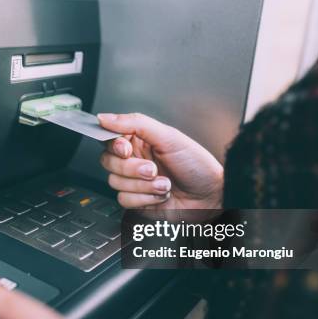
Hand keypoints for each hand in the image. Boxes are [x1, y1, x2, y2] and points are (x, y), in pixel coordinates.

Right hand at [98, 113, 223, 208]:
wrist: (211, 197)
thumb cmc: (198, 167)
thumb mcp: (168, 137)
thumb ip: (135, 123)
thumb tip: (106, 117)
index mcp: (140, 141)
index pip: (110, 138)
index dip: (114, 145)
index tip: (125, 149)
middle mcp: (135, 160)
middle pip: (108, 161)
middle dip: (132, 168)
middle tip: (153, 169)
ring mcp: (135, 181)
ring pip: (115, 182)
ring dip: (143, 185)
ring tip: (164, 183)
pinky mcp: (136, 201)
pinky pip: (124, 199)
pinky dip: (144, 199)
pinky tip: (161, 195)